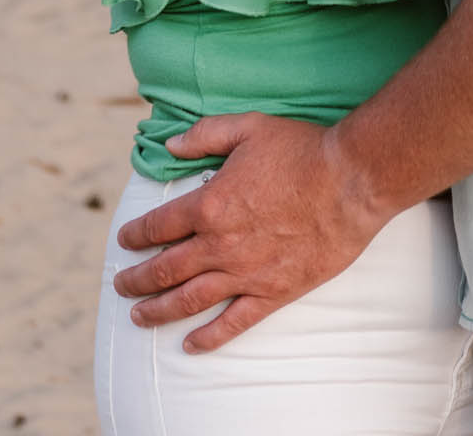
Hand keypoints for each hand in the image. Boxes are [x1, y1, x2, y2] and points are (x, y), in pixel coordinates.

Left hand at [112, 112, 384, 352]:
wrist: (351, 181)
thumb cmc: (302, 150)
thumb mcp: (249, 127)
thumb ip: (206, 134)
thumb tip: (171, 145)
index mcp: (211, 204)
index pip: (159, 225)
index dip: (136, 234)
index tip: (124, 240)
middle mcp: (220, 244)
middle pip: (165, 269)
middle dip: (136, 280)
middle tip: (121, 285)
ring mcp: (245, 273)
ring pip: (189, 300)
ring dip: (158, 311)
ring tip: (139, 317)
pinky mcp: (273, 292)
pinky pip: (233, 323)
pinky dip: (208, 337)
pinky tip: (191, 344)